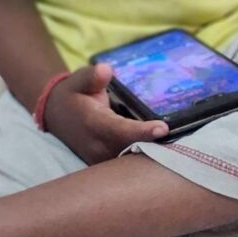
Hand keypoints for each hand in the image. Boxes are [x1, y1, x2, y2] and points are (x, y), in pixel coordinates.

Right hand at [44, 63, 168, 163]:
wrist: (55, 114)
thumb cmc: (74, 93)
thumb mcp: (80, 79)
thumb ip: (93, 76)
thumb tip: (106, 71)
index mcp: (94, 123)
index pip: (121, 131)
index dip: (142, 132)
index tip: (163, 128)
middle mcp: (97, 146)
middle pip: (130, 152)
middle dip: (154, 149)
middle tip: (182, 142)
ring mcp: (100, 159)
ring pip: (129, 164)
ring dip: (151, 157)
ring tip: (179, 148)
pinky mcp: (103, 164)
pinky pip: (125, 166)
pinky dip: (142, 161)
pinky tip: (163, 153)